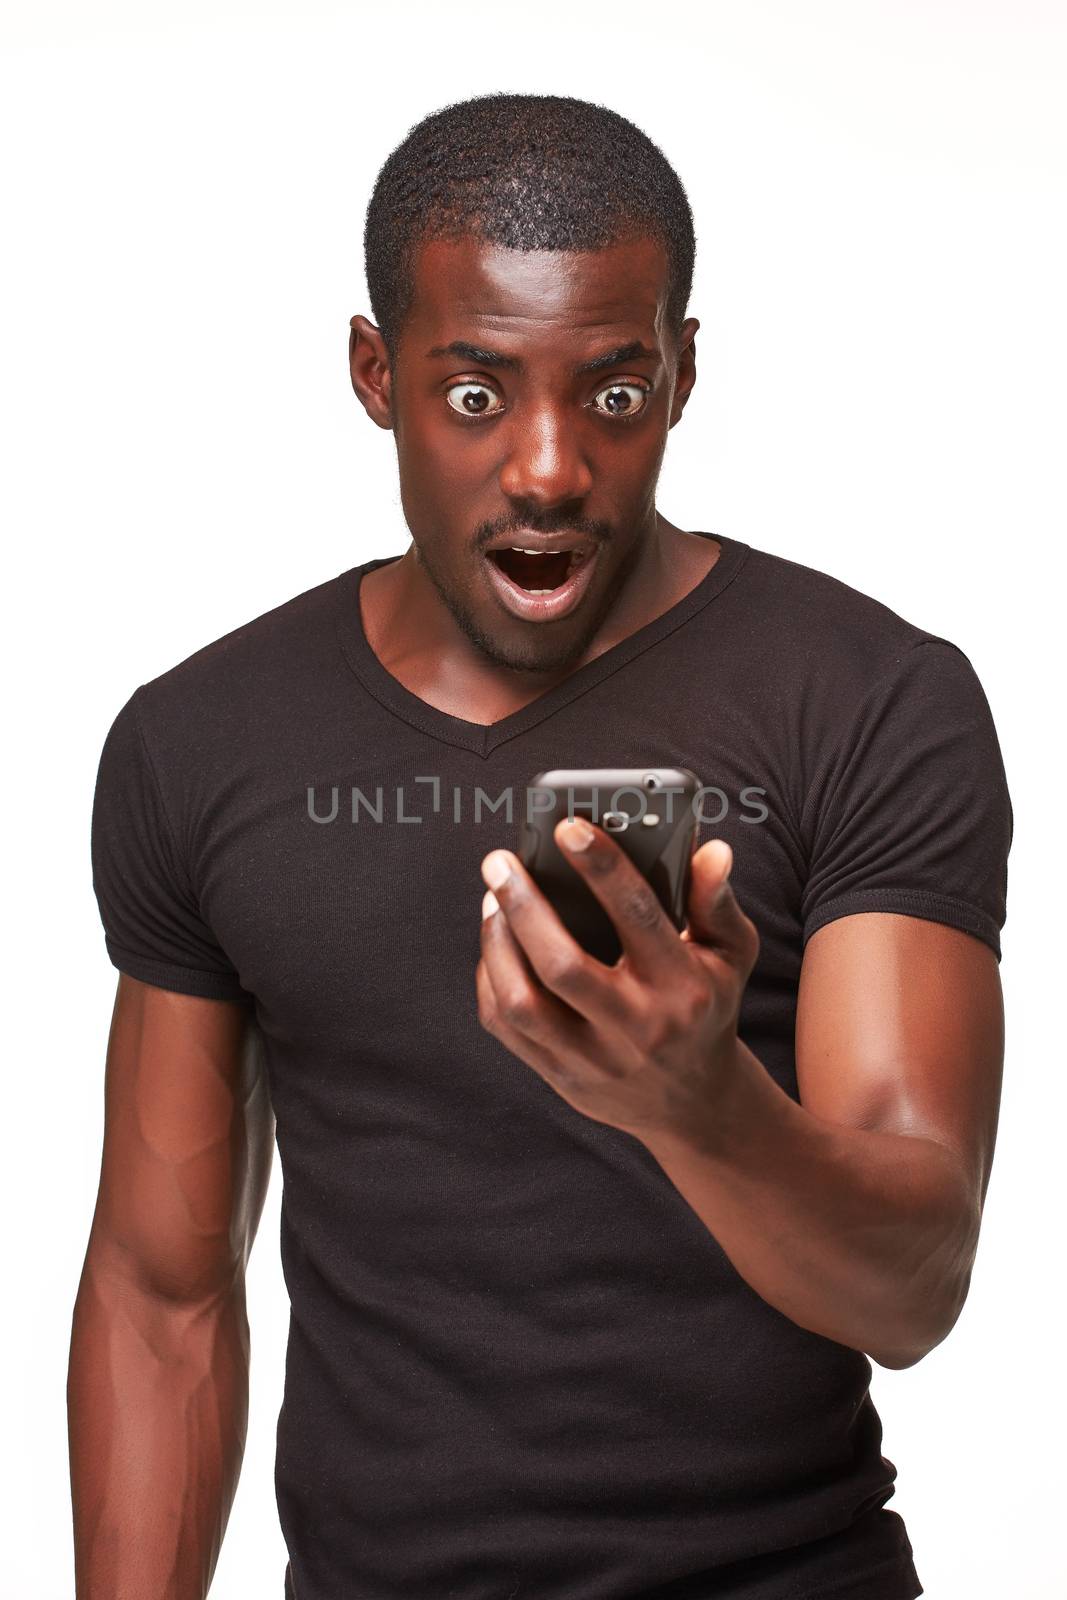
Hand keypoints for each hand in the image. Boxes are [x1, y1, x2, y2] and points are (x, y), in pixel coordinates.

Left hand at [476, 818, 759, 1141]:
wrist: (695, 1103)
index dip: (602, 869)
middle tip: (499, 862)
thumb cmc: (707, 1007)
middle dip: (524, 906)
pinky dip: (490, 979)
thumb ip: (717, 900)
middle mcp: (637, 1027)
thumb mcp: (730, 955)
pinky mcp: (561, 1077)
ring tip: (492, 900)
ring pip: (523, 1002)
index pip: (639, 918)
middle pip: (562, 965)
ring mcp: (594, 1059)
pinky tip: (494, 944)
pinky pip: (506, 1027)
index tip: (567, 828)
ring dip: (496, 944)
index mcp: (682, 985)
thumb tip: (710, 850)